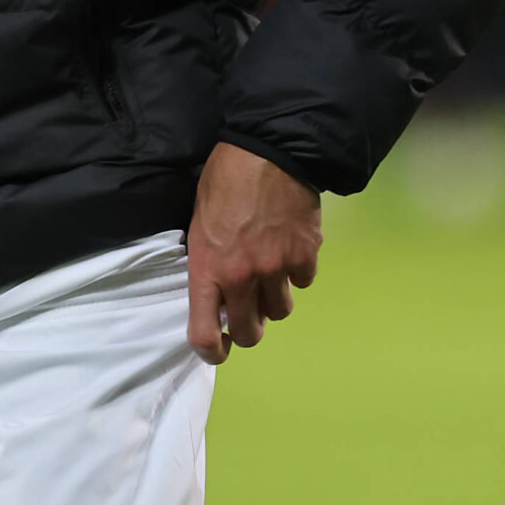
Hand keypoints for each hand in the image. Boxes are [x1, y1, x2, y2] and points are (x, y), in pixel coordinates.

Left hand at [185, 141, 319, 363]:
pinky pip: (303, 282)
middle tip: (249, 314)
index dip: (212, 352)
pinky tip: (291, 251)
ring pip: (280, 311)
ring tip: (272, 275)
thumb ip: (208, 263)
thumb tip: (219, 290)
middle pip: (249, 333)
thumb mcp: (198, 225)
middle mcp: (243, 277)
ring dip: (275, 299)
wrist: (270, 152)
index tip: (218, 350)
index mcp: (208, 270)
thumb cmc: (224, 181)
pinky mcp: (306, 254)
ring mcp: (277, 267)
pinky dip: (297, 273)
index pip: (205, 334)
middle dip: (248, 330)